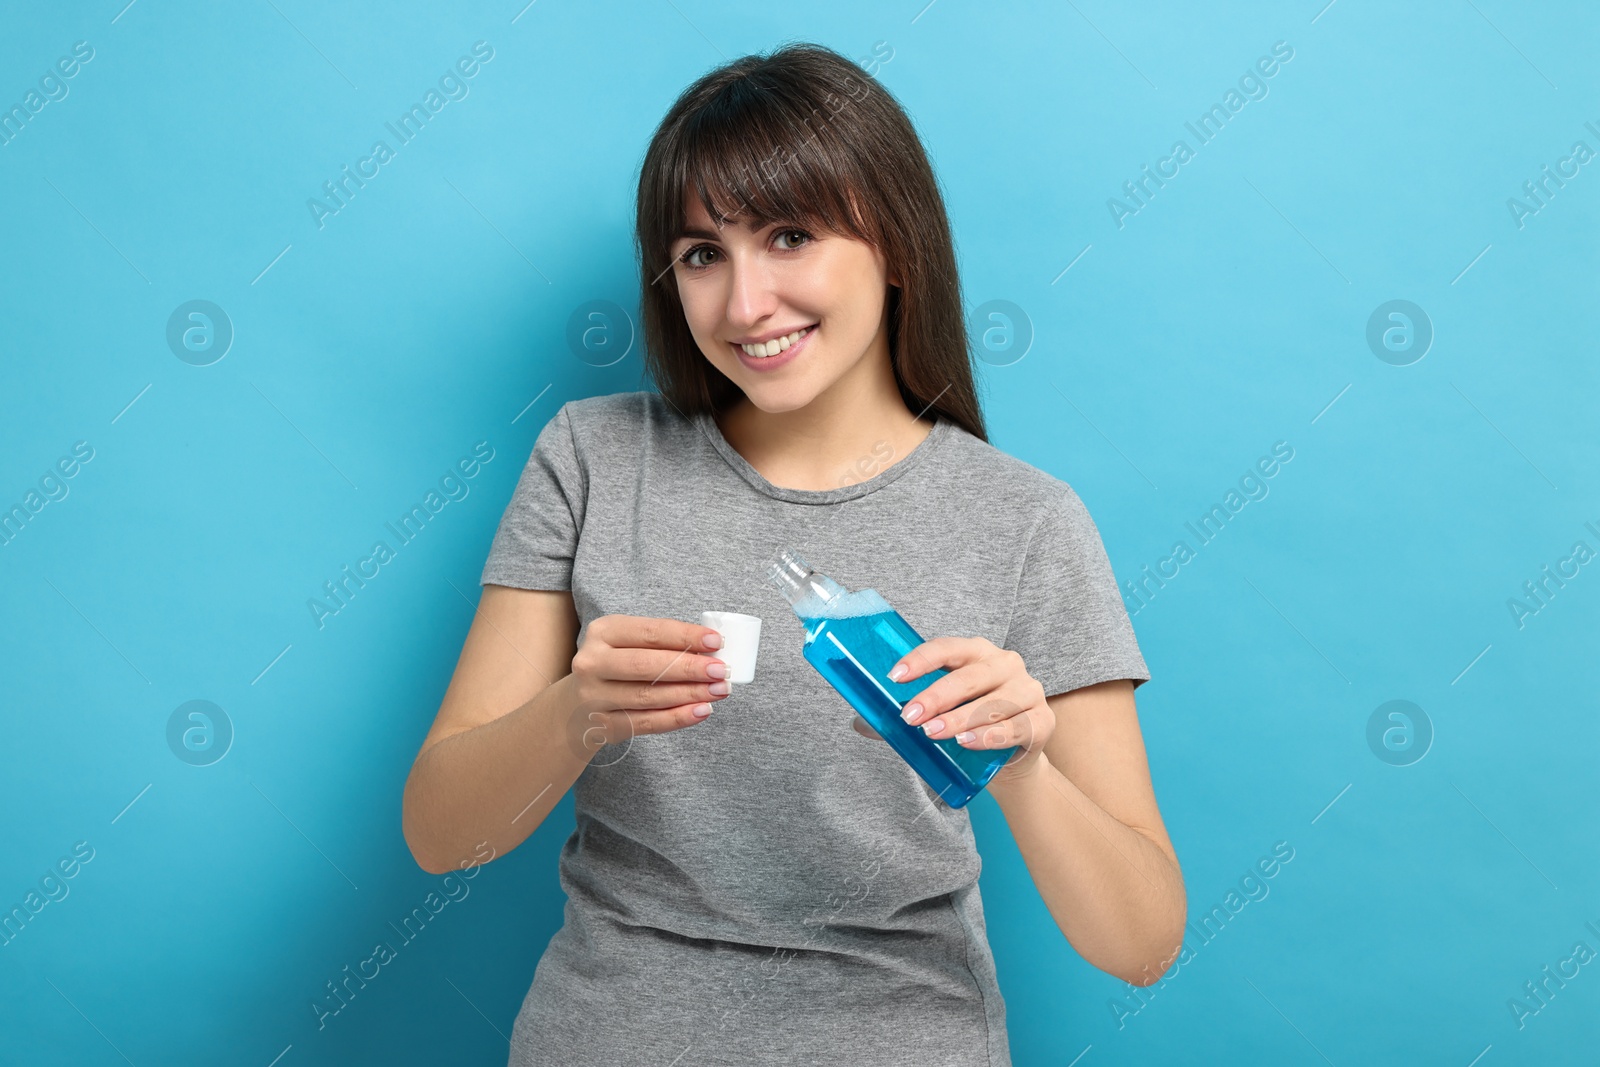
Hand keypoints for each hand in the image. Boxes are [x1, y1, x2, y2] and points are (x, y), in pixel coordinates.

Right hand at [566, 615, 730, 755]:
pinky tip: (701, 711)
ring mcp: (594, 696)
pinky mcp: (603, 724)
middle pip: (647, 665)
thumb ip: (662, 645)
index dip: (685, 637)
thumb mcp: (627, 645)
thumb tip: (710, 652)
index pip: (650, 633)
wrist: (574, 707)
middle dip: (690, 668)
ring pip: (649, 696)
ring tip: (719, 691)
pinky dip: (677, 718)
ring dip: (690, 694)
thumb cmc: (615, 667)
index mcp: (602, 632)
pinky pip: (646, 722)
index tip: (716, 642)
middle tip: (721, 670)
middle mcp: (592, 662)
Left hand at [849, 637, 1053, 786]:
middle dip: (937, 695)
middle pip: (970, 676)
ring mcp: (1028, 690)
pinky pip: (1017, 726)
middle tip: (910, 715)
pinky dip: (991, 735)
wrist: (1011, 760)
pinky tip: (968, 743)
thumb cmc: (970, 725)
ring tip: (933, 733)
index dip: (921, 659)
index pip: (947, 648)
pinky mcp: (1042, 720)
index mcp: (977, 652)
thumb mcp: (940, 713)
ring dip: (960, 718)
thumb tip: (860, 721)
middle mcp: (1006, 664)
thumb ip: (906, 714)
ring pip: (993, 702)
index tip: (895, 676)